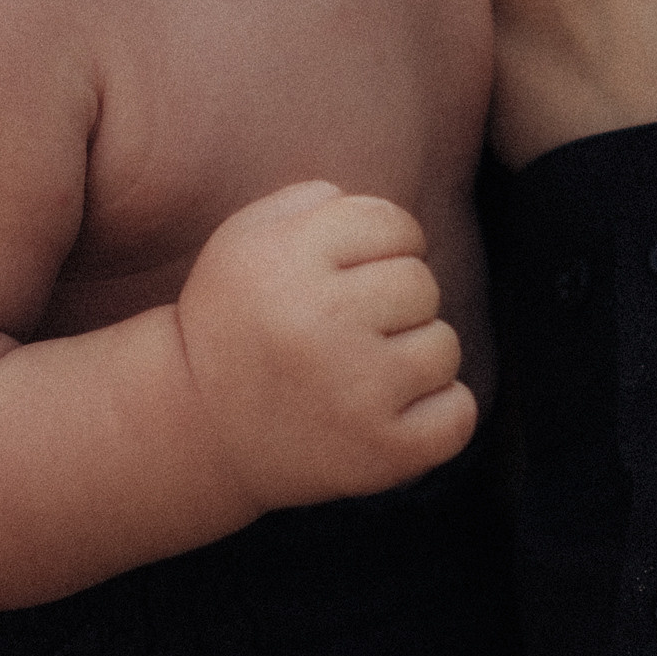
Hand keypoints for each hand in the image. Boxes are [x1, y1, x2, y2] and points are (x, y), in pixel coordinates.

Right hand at [174, 183, 474, 511]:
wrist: (197, 431)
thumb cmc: (236, 323)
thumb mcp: (244, 242)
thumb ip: (313, 203)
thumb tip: (388, 220)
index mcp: (286, 261)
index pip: (392, 223)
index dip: (381, 246)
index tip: (350, 276)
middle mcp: (320, 322)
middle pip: (421, 283)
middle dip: (395, 303)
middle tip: (350, 332)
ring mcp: (356, 392)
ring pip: (445, 346)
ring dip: (414, 358)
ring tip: (361, 375)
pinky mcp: (384, 452)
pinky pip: (459, 411)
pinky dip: (438, 412)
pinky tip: (390, 412)